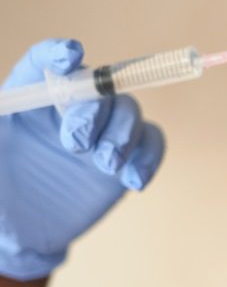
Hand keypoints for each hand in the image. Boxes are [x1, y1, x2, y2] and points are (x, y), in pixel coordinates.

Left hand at [0, 38, 164, 280]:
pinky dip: (149, 157)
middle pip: (96, 86)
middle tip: (78, 146)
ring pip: (129, 110)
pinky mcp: (125, 158)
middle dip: (94, 111)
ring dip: (123, 135)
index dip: (58, 54)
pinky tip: (132, 181)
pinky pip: (152, 141)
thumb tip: (1, 105)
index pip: (43, 65)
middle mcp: (67, 109)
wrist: (21, 232)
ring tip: (107, 167)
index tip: (70, 56)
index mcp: (28, 99)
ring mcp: (100, 133)